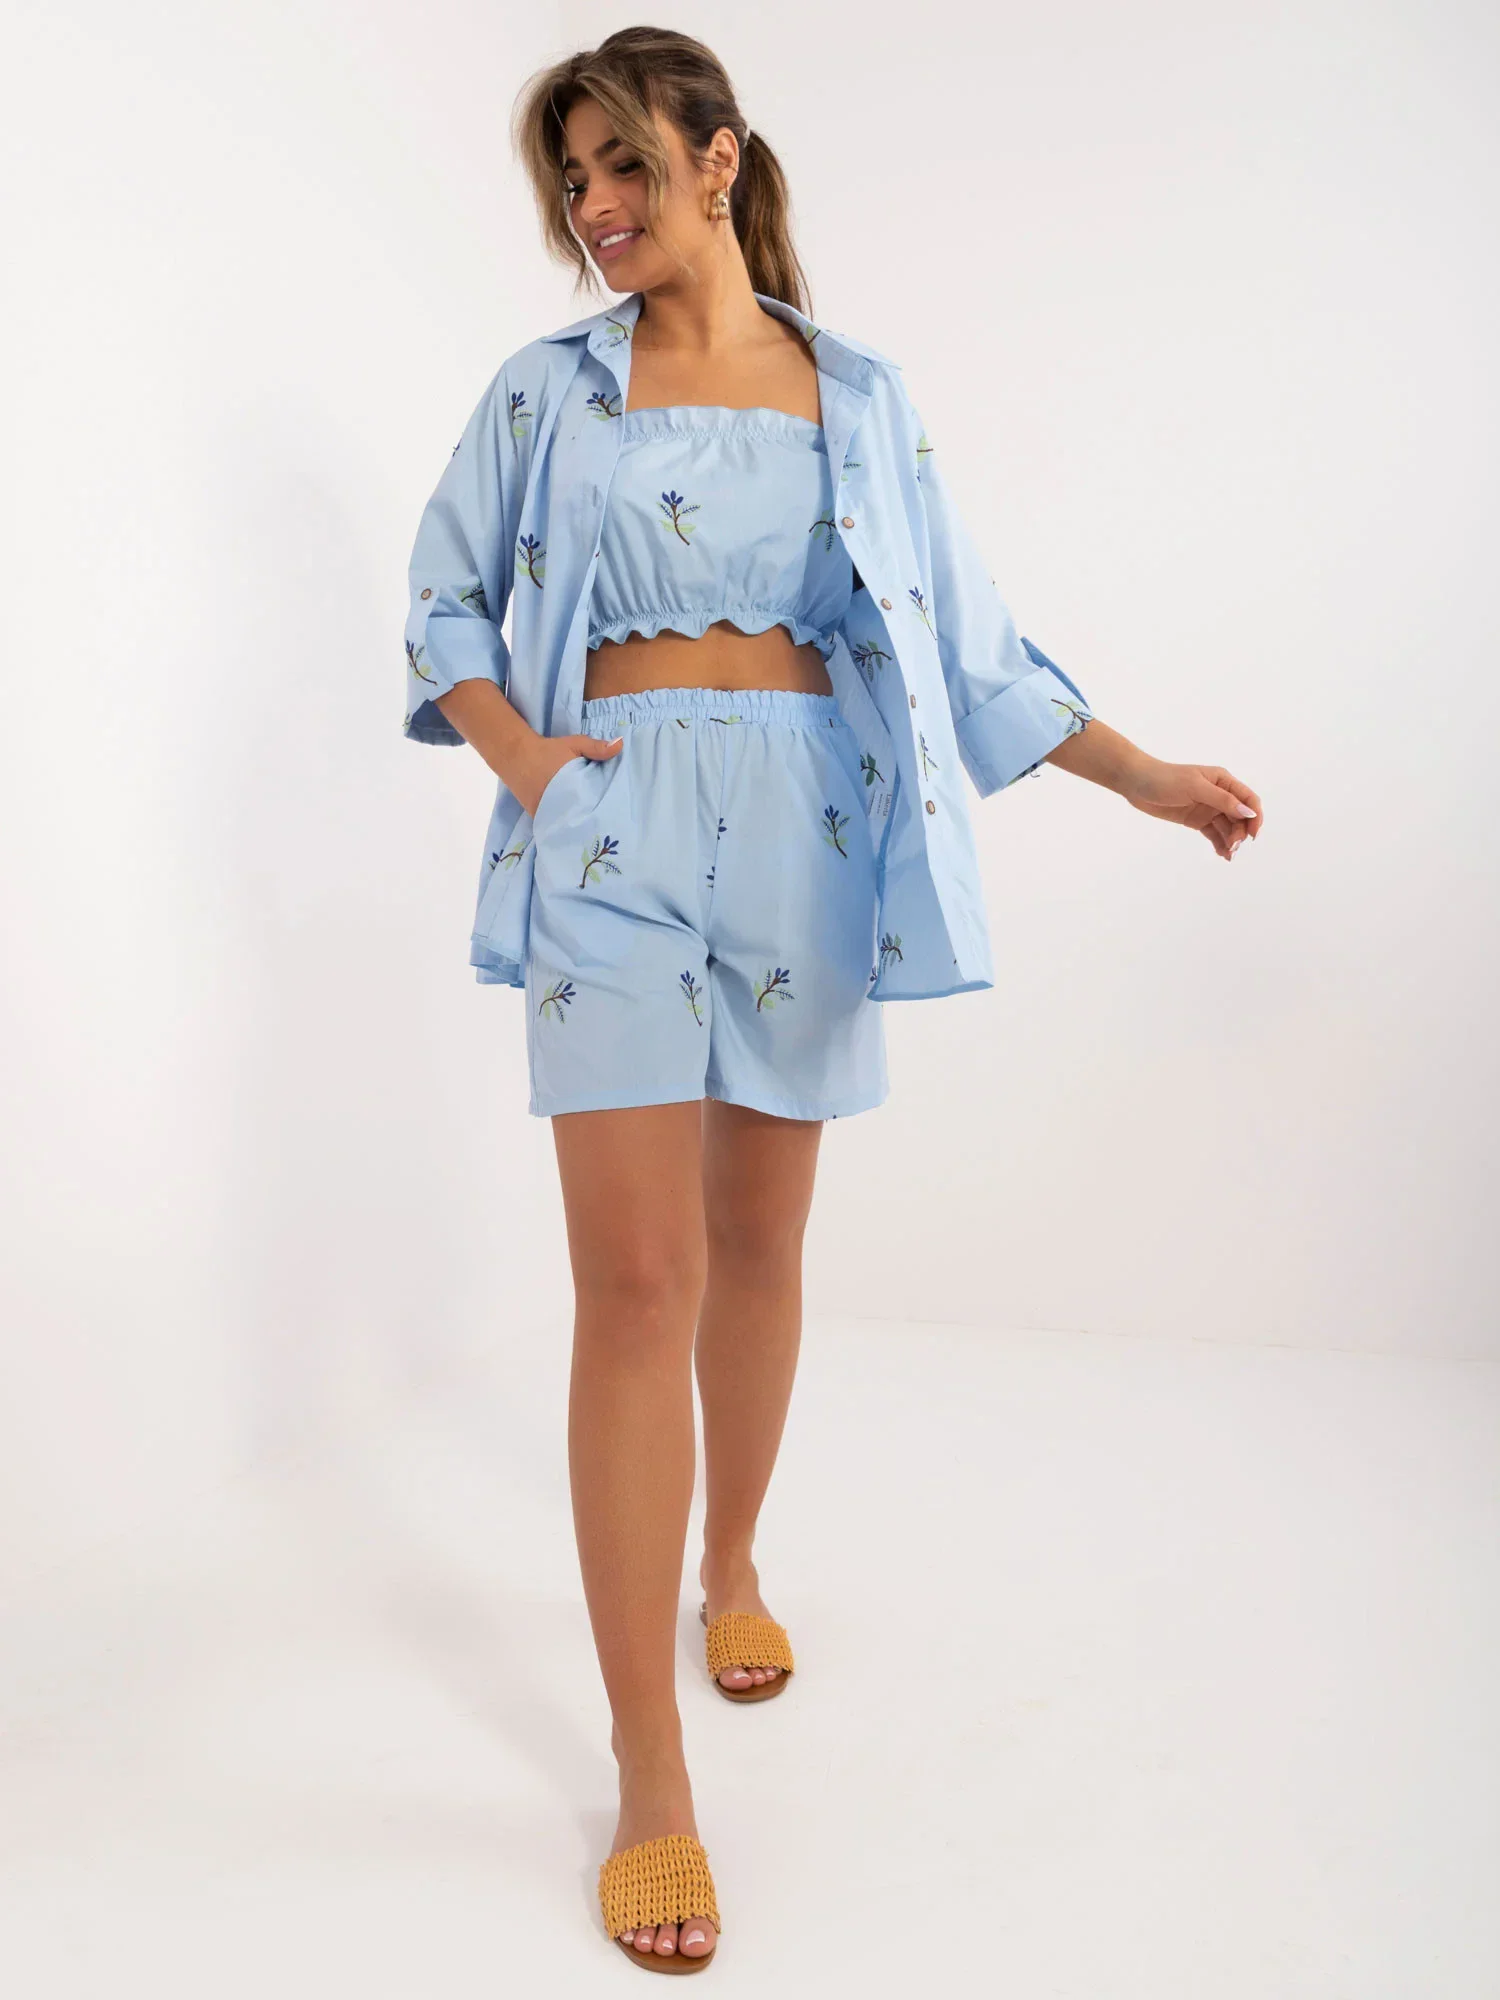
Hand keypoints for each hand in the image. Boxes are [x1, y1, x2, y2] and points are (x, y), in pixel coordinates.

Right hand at [514, 732, 623, 818]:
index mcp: (570, 788)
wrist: (516, 755)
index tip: (615, 814)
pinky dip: (564, 826)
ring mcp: (546, 812)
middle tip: (608, 825)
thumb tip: (620, 745)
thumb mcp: (574, 744)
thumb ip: (597, 747)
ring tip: (595, 830)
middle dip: (593, 822)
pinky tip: (576, 829)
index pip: (592, 806)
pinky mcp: (538, 816)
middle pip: (581, 819)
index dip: (603, 811)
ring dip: (579, 825)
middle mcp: (558, 804)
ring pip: (567, 825)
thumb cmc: (547, 750)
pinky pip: (554, 825)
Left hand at [1120, 755, 1261, 860]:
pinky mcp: (1196, 820)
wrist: (1137, 784)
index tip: (1253, 835)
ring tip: (1228, 854)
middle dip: (1240, 832)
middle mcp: (1219, 795)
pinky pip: (1214, 834)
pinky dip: (1220, 844)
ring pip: (1228, 827)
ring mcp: (1208, 808)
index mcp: (1223, 781)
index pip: (1248, 799)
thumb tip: (1247, 812)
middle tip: (1233, 846)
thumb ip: (1222, 800)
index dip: (1255, 817)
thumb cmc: (1165, 779)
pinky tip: (1222, 854)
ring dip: (1231, 841)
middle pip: (1240, 817)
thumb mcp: (1195, 788)